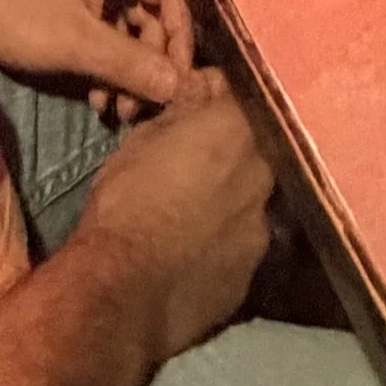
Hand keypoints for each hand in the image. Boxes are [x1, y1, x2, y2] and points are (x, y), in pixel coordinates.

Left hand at [0, 0, 194, 115]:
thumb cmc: (17, 11)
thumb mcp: (76, 42)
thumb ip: (131, 63)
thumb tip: (179, 86)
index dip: (180, 42)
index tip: (176, 86)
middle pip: (156, 17)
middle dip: (151, 66)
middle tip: (140, 108)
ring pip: (135, 33)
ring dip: (130, 74)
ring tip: (118, 111)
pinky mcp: (83, 7)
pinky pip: (113, 38)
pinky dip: (111, 70)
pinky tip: (101, 101)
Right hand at [73, 74, 273, 364]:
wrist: (122, 293)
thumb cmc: (125, 204)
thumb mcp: (141, 142)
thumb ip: (183, 111)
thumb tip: (200, 93)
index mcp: (238, 132)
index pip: (242, 96)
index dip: (218, 101)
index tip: (196, 109)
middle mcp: (263, 177)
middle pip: (255, 151)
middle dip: (230, 153)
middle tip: (195, 165)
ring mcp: (262, 230)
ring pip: (250, 202)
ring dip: (229, 201)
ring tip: (192, 216)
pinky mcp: (251, 277)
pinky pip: (240, 247)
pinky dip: (222, 244)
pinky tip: (194, 254)